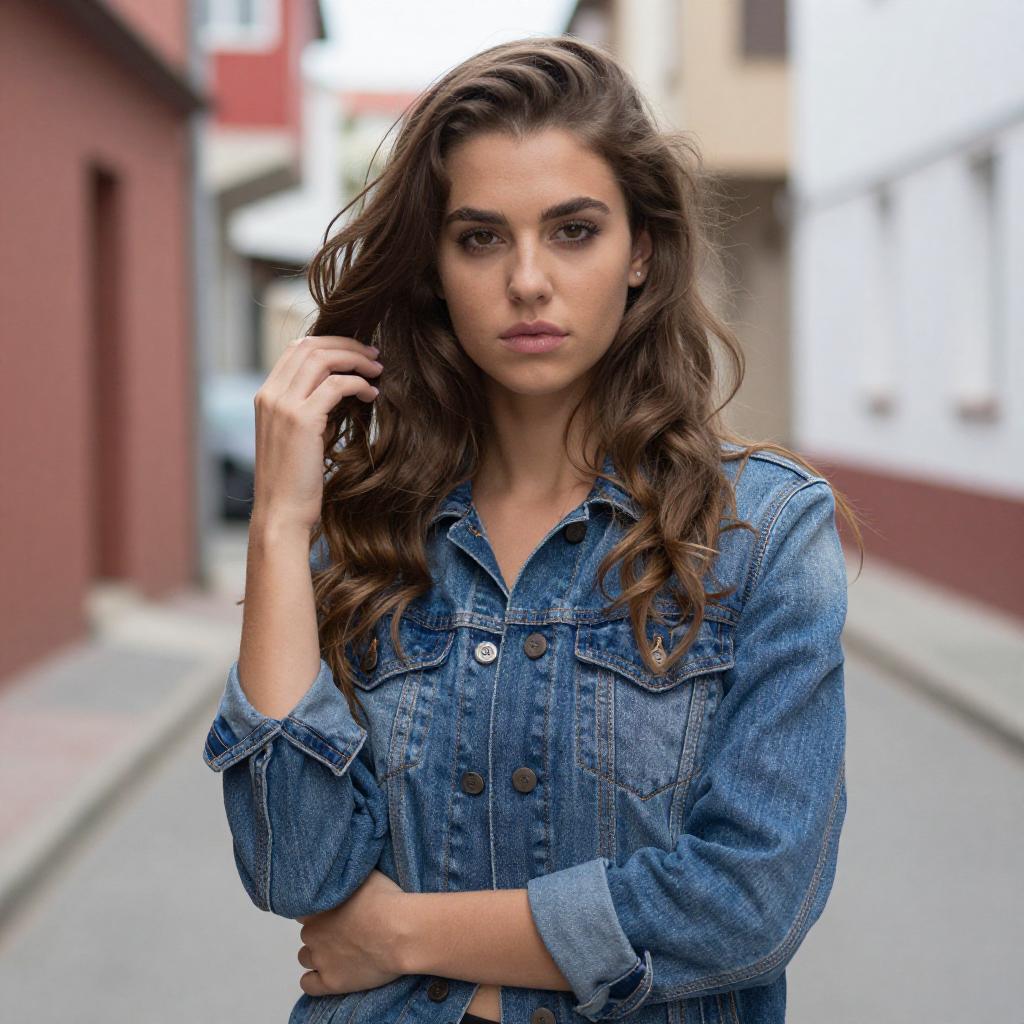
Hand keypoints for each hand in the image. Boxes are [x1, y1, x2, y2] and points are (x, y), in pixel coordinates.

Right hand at [251, 334, 383, 531]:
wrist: (281, 512)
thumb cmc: (294, 481)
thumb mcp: (299, 436)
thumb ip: (312, 409)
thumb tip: (340, 389)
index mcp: (266, 396)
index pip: (296, 348)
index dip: (329, 342)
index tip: (356, 351)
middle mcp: (270, 395)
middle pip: (310, 346)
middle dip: (346, 344)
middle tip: (373, 353)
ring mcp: (283, 405)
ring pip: (323, 359)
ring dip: (355, 359)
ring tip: (377, 369)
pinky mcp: (301, 420)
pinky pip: (336, 385)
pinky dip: (358, 384)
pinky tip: (372, 394)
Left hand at [295, 869, 409, 996]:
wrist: (400, 933)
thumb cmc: (387, 901)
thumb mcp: (367, 876)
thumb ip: (348, 879)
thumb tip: (346, 876)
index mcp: (319, 906)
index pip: (307, 909)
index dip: (323, 912)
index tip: (338, 913)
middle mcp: (313, 932)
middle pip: (308, 934)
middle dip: (323, 933)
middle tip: (345, 933)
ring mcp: (320, 959)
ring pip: (305, 958)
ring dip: (318, 955)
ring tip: (340, 954)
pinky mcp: (330, 982)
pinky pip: (308, 984)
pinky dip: (315, 980)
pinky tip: (328, 975)